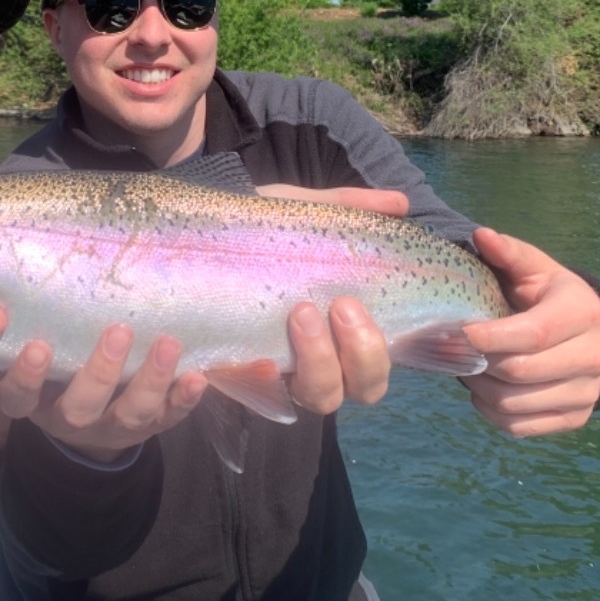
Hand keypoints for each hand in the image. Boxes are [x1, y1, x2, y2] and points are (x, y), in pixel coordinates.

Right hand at [0, 325, 206, 462]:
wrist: (85, 422)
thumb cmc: (51, 368)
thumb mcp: (29, 354)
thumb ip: (15, 329)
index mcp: (35, 403)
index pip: (20, 399)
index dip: (27, 379)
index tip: (36, 347)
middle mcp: (71, 420)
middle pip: (82, 408)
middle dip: (102, 372)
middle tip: (119, 331)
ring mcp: (113, 428)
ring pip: (131, 415)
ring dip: (152, 381)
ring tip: (168, 344)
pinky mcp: (149, 427)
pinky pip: (169, 419)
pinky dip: (184, 400)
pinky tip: (198, 377)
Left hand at [256, 185, 402, 415]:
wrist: (182, 237)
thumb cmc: (254, 230)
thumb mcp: (299, 212)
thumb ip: (348, 208)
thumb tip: (402, 203)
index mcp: (343, 331)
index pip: (387, 360)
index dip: (415, 354)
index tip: (417, 316)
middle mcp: (318, 360)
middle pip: (362, 388)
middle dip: (363, 351)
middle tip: (341, 304)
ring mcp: (279, 371)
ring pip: (320, 397)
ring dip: (320, 361)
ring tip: (300, 313)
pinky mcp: (233, 374)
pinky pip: (254, 397)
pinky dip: (257, 383)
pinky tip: (251, 359)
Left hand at [461, 228, 599, 436]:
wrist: (584, 331)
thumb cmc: (548, 294)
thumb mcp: (533, 267)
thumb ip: (508, 253)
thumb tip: (481, 235)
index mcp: (583, 313)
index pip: (533, 334)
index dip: (490, 337)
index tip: (460, 330)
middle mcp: (594, 356)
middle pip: (520, 372)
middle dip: (479, 360)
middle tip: (456, 347)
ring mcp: (587, 392)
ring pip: (515, 403)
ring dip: (480, 388)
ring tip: (469, 366)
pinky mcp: (575, 418)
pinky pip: (519, 427)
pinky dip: (491, 412)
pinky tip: (484, 389)